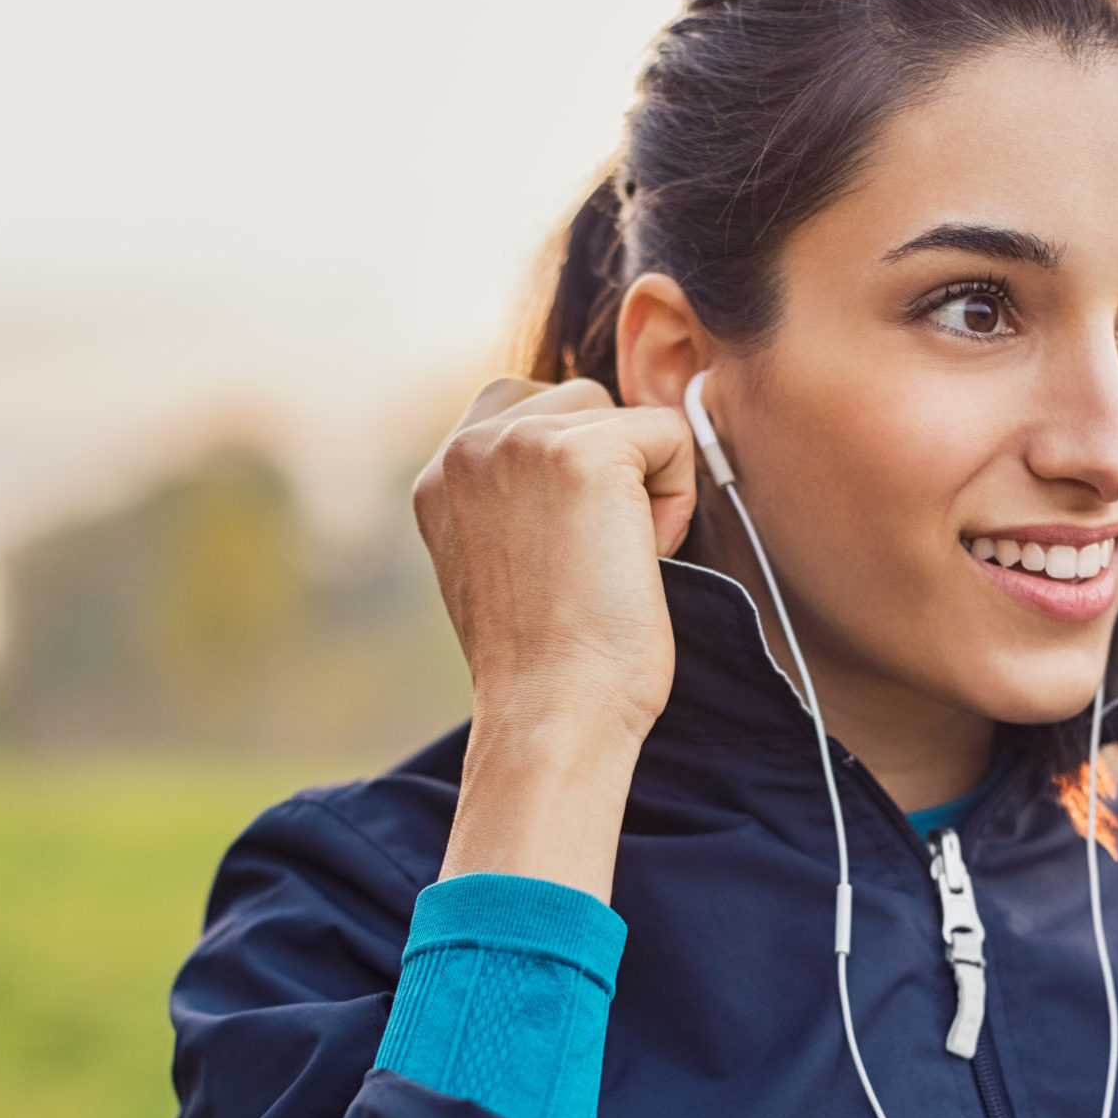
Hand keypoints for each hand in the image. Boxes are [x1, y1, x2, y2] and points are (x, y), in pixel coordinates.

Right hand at [412, 376, 699, 896]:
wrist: (554, 716)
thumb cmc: (547, 665)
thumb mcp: (503, 559)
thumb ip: (519, 497)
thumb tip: (591, 456)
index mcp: (440, 474)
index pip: (526, 408)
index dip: (572, 470)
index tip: (563, 553)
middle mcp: (468, 446)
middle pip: (582, 400)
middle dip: (609, 470)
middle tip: (588, 561)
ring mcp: (520, 442)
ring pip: (627, 417)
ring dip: (643, 485)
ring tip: (608, 561)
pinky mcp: (583, 453)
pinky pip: (671, 434)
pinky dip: (677, 498)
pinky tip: (640, 557)